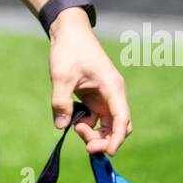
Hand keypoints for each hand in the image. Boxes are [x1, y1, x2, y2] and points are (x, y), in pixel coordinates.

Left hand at [48, 7, 131, 154]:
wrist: (68, 31)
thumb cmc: (69, 49)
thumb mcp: (61, 76)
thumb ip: (61, 102)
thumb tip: (62, 126)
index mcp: (112, 87)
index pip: (121, 119)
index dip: (117, 138)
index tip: (108, 152)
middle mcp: (112, 94)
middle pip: (117, 126)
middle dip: (104, 139)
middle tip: (85, 145)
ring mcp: (104, 96)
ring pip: (106, 124)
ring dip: (93, 132)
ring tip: (75, 127)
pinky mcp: (94, 97)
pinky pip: (94, 118)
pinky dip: (86, 124)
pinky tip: (73, 119)